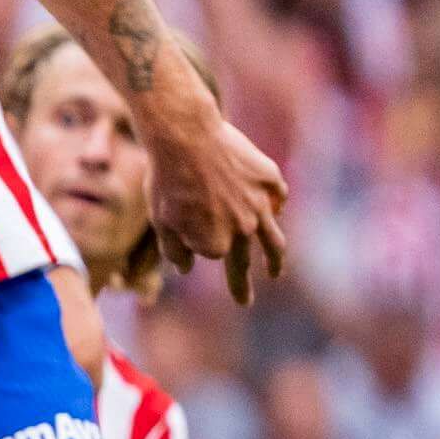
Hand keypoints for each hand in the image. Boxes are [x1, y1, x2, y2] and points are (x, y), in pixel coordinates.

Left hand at [139, 102, 288, 299]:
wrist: (185, 137)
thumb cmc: (166, 179)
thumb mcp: (160, 220)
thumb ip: (174, 250)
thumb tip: (187, 270)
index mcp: (215, 244)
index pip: (212, 253)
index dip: (198, 239)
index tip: (185, 221)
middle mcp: (243, 230)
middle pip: (244, 261)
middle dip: (242, 284)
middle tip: (244, 301)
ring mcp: (261, 205)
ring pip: (274, 240)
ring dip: (275, 260)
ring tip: (275, 273)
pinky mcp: (269, 179)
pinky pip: (279, 198)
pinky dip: (277, 207)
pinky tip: (276, 212)